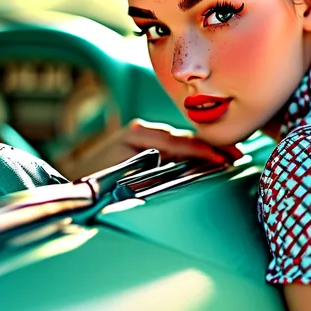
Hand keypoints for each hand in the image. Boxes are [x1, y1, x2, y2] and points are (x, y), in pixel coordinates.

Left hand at [55, 118, 242, 179]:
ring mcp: (143, 133)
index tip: (223, 160)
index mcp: (138, 135)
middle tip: (238, 155)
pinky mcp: (144, 140)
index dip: (203, 151)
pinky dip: (192, 151)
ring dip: (204, 149)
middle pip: (184, 137)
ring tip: (230, 156)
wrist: (73, 179)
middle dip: (211, 147)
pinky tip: (208, 157)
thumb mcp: (123, 178)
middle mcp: (142, 129)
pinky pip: (173, 145)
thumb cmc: (94, 181)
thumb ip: (155, 173)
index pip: (178, 142)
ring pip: (181, 140)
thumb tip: (185, 173)